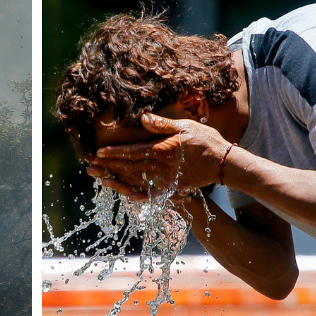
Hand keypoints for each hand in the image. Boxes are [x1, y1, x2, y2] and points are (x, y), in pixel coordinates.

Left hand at [91, 114, 231, 196]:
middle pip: (129, 167)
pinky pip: (154, 195)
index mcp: (161, 150)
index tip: (98, 154)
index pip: (131, 152)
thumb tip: (142, 117)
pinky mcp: (174, 188)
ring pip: (137, 181)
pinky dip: (141, 197)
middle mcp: (161, 167)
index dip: (113, 153)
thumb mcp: (184, 126)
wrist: (224, 163)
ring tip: (103, 181)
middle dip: (109, 167)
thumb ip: (162, 124)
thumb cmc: (206, 140)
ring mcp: (166, 180)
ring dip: (118, 181)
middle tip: (92, 169)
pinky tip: (130, 198)